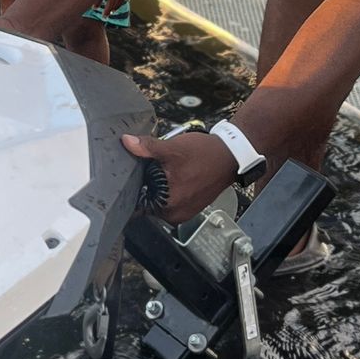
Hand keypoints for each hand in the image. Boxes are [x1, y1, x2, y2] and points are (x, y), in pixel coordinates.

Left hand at [121, 128, 237, 225]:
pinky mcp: (190, 205)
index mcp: (168, 207)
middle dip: (146, 184)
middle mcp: (175, 215)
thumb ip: (147, 148)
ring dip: (158, 185)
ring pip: (160, 198)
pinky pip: (171, 197)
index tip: (128, 176)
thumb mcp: (172, 149)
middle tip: (150, 168)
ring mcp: (184, 211)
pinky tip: (175, 174)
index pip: (137, 204)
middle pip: (148, 201)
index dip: (131, 187)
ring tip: (165, 170)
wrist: (231, 155)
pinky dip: (170, 186)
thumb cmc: (206, 155)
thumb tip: (128, 142)